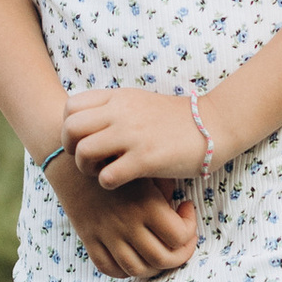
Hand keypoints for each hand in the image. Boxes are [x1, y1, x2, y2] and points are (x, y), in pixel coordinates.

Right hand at [46, 148, 199, 281]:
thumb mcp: (144, 166)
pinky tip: (131, 253)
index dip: (191, 230)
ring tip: (158, 248)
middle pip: (162, 260)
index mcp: (145, 205)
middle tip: (182, 238)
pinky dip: (123, 270)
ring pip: (137, 269)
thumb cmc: (114, 158)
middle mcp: (127, 224)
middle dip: (179, 254)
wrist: (71, 158)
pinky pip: (108, 267)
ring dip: (153, 266)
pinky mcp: (89, 238)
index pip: (179, 237)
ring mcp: (106, 234)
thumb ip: (165, 189)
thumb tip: (177, 210)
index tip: (185, 209)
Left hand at [63, 86, 214, 192]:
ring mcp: (132, 135)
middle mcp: (121, 113)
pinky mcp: (145, 159)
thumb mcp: (139, 102)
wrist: (214, 125)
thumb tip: (88, 123)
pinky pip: (107, 176)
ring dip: (87, 168)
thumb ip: (113, 108)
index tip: (81, 140)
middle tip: (86, 160)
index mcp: (118, 97)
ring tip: (101, 172)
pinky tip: (120, 182)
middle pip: (71, 129)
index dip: (68, 127)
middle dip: (71, 149)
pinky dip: (107, 183)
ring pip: (84, 152)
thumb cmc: (175, 118)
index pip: (70, 107)